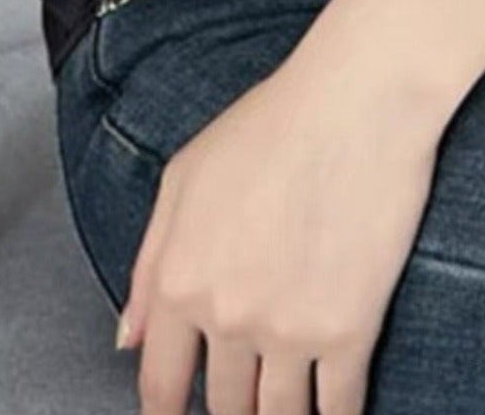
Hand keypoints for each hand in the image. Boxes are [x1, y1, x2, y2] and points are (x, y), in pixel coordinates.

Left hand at [119, 55, 441, 414]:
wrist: (357, 100)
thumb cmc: (273, 123)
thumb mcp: (185, 176)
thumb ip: (149, 264)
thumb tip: (127, 338)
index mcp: (181, 280)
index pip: (159, 386)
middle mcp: (227, 316)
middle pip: (225, 407)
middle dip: (234, 414)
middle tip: (247, 405)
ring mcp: (289, 330)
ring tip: (290, 413)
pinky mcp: (350, 330)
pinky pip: (340, 407)